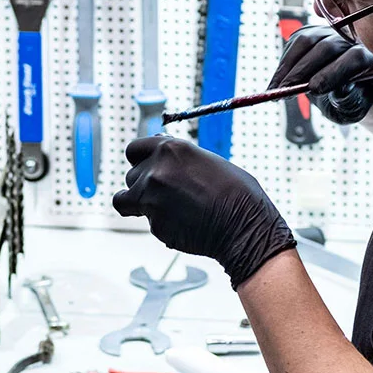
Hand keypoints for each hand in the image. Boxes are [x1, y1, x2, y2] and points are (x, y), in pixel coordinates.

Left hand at [112, 135, 295, 289]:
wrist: (245, 227)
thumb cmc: (236, 192)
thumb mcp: (207, 160)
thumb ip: (178, 155)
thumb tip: (159, 145)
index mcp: (170, 149)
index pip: (133, 150)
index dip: (139, 161)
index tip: (145, 168)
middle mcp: (155, 171)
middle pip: (131, 176)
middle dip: (143, 184)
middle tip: (170, 194)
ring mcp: (151, 199)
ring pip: (126, 200)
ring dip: (142, 204)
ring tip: (170, 208)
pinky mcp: (154, 225)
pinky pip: (149, 223)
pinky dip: (162, 224)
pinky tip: (186, 224)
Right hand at [269, 25, 372, 124]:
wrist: (341, 90)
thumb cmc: (349, 101)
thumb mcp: (350, 108)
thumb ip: (347, 100)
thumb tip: (339, 88)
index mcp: (369, 58)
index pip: (354, 58)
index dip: (334, 72)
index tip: (313, 89)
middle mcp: (351, 40)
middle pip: (327, 47)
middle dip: (303, 69)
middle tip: (286, 90)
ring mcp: (329, 33)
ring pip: (306, 40)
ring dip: (289, 65)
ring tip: (278, 87)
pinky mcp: (311, 33)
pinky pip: (294, 42)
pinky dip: (283, 64)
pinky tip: (277, 82)